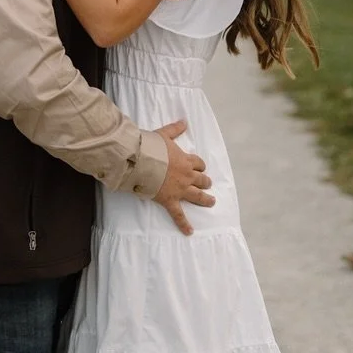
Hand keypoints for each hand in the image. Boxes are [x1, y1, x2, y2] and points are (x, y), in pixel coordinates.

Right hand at [153, 119, 214, 234]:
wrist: (140, 161)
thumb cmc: (150, 147)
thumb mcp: (164, 135)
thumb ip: (175, 129)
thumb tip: (184, 121)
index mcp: (185, 160)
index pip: (198, 163)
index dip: (200, 165)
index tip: (200, 167)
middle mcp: (186, 175)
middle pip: (201, 179)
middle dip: (205, 181)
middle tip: (208, 184)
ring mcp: (179, 189)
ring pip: (197, 196)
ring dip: (205, 199)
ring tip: (211, 202)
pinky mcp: (169, 200)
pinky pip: (179, 215)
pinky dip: (184, 224)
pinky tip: (189, 232)